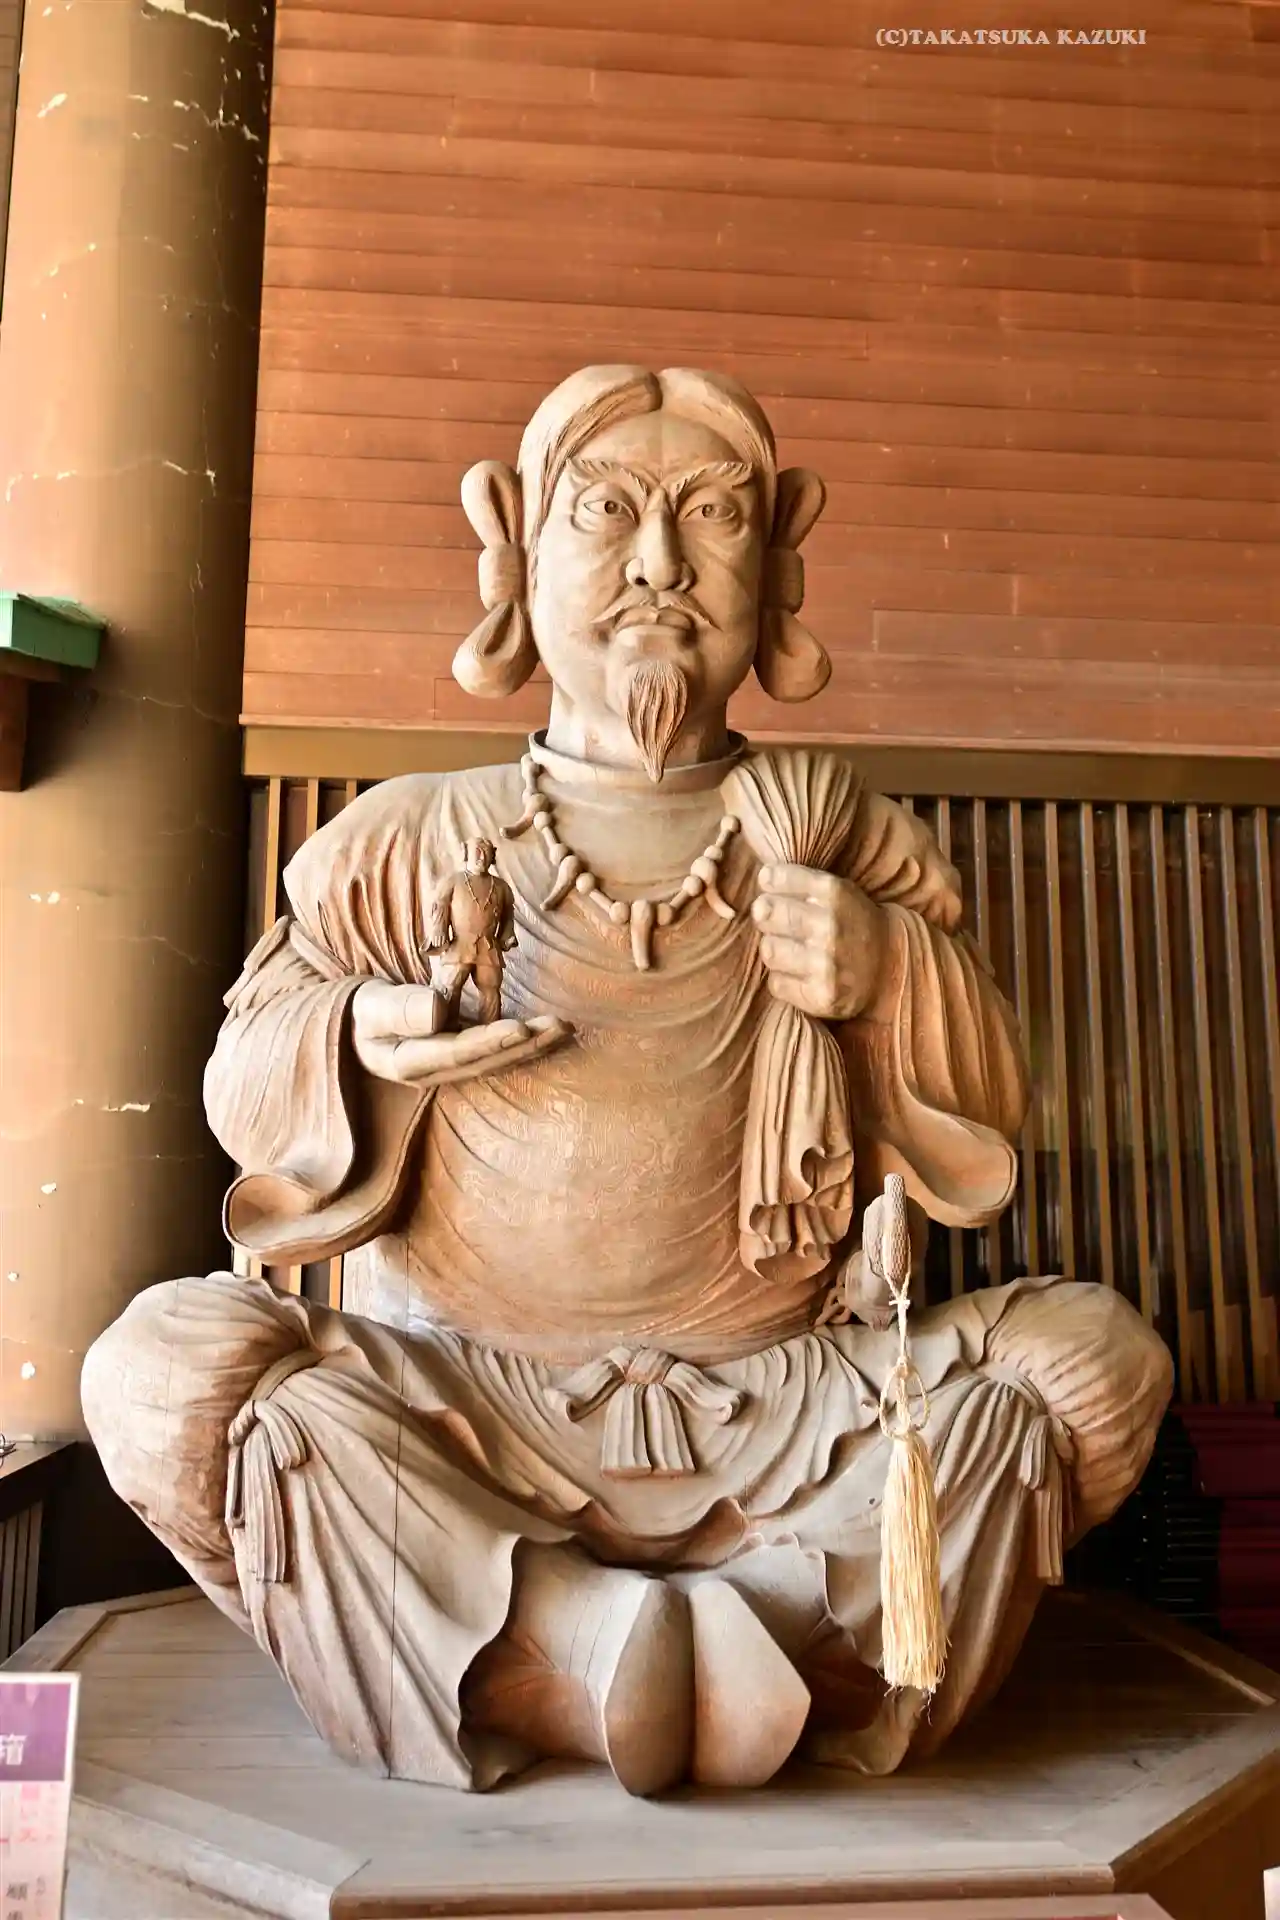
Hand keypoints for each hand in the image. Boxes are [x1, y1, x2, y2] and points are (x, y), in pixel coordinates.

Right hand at [352, 982, 571, 1087]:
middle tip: (561, 1026)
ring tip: (566, 1028)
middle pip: (488, 1061)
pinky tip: (552, 1032)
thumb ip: (399, 1009)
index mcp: (410, 1063)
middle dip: (527, 1045)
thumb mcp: (369, 1008)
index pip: (457, 1053)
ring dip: (535, 1045)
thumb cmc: (362, 1014)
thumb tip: (437, 1011)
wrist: (358, 1027)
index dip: (490, 1042)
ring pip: (499, 1059)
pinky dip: (526, 1041)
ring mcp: (453, 1066)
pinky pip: (499, 1051)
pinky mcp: (464, 1054)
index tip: (520, 1028)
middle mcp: (438, 1072)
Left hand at [752, 864, 888, 1019]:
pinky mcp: (820, 995)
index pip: (772, 878)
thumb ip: (799, 879)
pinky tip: (803, 975)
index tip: (773, 889)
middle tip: (784, 924)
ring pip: (768, 950)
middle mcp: (829, 926)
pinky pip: (776, 983)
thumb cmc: (853, 922)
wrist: (892, 966)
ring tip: (796, 951)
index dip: (769, 884)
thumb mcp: (837, 890)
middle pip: (765, 913)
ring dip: (776, 951)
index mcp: (833, 892)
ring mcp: (825, 963)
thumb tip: (761, 874)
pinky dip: (785, 980)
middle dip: (768, 918)